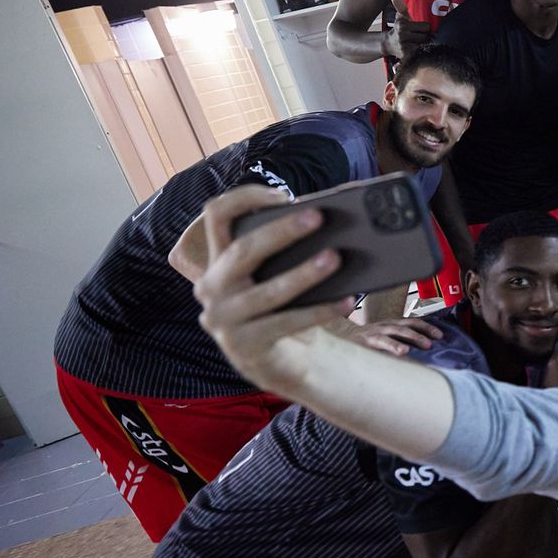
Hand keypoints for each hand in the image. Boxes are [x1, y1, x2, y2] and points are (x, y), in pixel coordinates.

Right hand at [193, 185, 355, 392]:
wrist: (283, 361)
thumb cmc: (285, 306)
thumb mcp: (281, 273)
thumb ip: (292, 246)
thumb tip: (332, 214)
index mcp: (217, 261)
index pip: (216, 215)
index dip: (245, 198)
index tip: (284, 196)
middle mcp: (211, 288)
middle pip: (242, 250)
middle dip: (282, 232)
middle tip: (319, 217)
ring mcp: (223, 320)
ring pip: (267, 291)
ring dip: (304, 273)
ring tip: (336, 257)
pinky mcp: (244, 348)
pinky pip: (287, 324)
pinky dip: (320, 311)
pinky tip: (347, 300)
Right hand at [352, 317, 443, 356]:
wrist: (345, 335)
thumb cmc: (372, 337)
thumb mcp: (389, 333)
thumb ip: (404, 337)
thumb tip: (427, 346)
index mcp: (393, 323)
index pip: (413, 322)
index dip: (426, 327)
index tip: (440, 335)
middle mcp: (384, 326)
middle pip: (403, 328)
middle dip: (416, 335)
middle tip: (429, 344)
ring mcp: (372, 334)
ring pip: (385, 337)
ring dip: (395, 343)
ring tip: (405, 351)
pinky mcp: (362, 344)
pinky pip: (371, 347)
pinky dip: (377, 351)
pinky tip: (384, 358)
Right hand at [384, 0, 431, 61]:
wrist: (388, 44)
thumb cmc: (399, 30)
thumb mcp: (401, 18)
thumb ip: (401, 8)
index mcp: (402, 24)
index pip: (426, 26)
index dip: (424, 28)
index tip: (418, 29)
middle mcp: (402, 35)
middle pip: (426, 36)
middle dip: (424, 37)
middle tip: (417, 37)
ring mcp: (403, 46)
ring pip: (424, 45)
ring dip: (422, 45)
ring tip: (415, 43)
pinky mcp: (406, 56)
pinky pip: (420, 53)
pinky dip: (420, 52)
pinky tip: (415, 50)